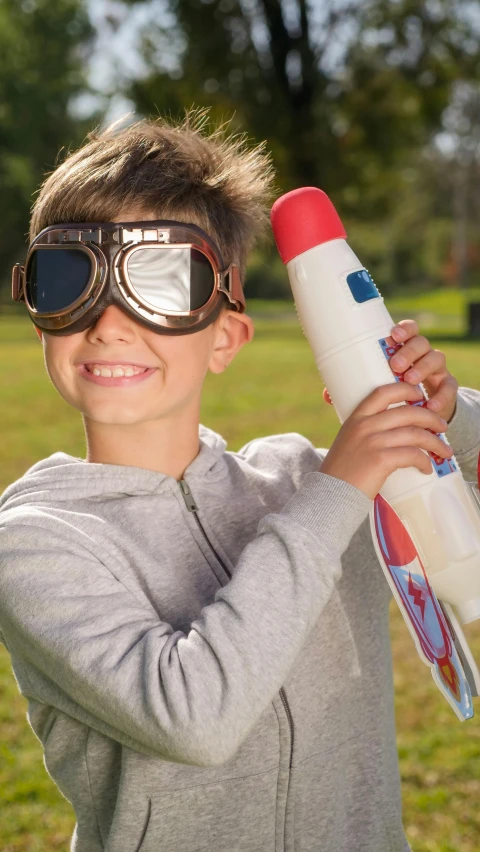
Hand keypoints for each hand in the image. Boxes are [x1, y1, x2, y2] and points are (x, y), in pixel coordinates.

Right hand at [319, 382, 452, 500]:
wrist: (330, 494)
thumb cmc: (341, 472)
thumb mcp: (348, 441)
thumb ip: (366, 431)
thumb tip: (396, 430)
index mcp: (356, 418)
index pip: (383, 392)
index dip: (405, 390)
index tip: (419, 395)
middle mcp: (364, 426)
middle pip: (407, 412)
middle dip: (430, 417)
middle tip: (442, 426)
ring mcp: (372, 442)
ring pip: (414, 433)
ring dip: (434, 442)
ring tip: (443, 450)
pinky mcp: (380, 459)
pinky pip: (412, 454)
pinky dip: (424, 461)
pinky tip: (426, 468)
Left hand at [322, 319, 458, 423]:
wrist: (420, 412)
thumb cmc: (393, 394)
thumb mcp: (376, 388)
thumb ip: (355, 388)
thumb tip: (326, 395)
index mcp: (404, 350)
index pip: (408, 330)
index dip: (403, 329)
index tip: (392, 335)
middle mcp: (422, 356)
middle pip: (421, 342)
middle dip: (408, 350)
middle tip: (395, 364)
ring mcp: (436, 370)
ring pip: (436, 358)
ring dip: (423, 368)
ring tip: (409, 380)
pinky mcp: (446, 387)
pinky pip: (449, 386)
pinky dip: (441, 395)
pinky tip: (430, 404)